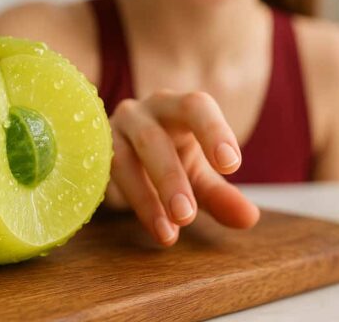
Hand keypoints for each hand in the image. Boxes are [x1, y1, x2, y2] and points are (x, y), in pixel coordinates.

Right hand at [102, 90, 259, 245]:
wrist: (122, 161)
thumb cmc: (170, 161)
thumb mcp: (199, 179)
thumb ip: (222, 195)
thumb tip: (249, 218)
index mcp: (176, 107)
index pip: (196, 107)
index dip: (213, 132)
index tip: (231, 166)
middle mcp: (142, 112)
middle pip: (154, 137)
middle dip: (170, 178)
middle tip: (187, 217)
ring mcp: (111, 131)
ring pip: (123, 159)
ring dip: (145, 197)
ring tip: (168, 233)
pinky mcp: (89, 154)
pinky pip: (101, 174)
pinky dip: (122, 200)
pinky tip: (141, 222)